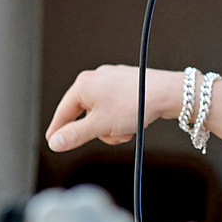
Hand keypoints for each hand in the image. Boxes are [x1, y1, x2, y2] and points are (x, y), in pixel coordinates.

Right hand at [47, 65, 180, 151]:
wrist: (168, 93)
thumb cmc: (135, 104)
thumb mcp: (100, 125)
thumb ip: (75, 135)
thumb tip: (55, 142)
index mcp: (83, 85)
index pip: (63, 112)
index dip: (58, 130)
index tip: (53, 142)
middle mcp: (95, 79)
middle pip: (85, 115)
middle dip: (99, 131)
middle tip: (113, 134)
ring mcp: (111, 80)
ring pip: (102, 114)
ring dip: (113, 127)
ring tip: (128, 128)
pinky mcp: (126, 84)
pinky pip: (116, 108)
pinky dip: (122, 119)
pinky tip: (135, 120)